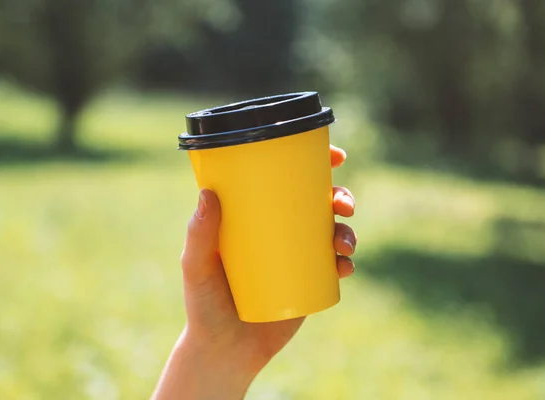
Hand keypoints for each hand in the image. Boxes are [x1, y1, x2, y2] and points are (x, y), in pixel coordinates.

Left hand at [153, 145, 356, 399]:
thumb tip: (208, 194)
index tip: (334, 155)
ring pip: (331, 232)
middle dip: (340, 194)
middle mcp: (278, 232)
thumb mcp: (197, 268)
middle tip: (342, 203)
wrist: (224, 351)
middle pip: (317, 203)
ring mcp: (296, 257)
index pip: (282, 180)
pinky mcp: (309, 283)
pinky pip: (335, 267)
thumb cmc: (204, 305)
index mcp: (254, 217)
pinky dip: (346, 262)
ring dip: (348, 230)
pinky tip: (345, 266)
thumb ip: (200, 235)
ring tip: (343, 242)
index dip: (313, 162)